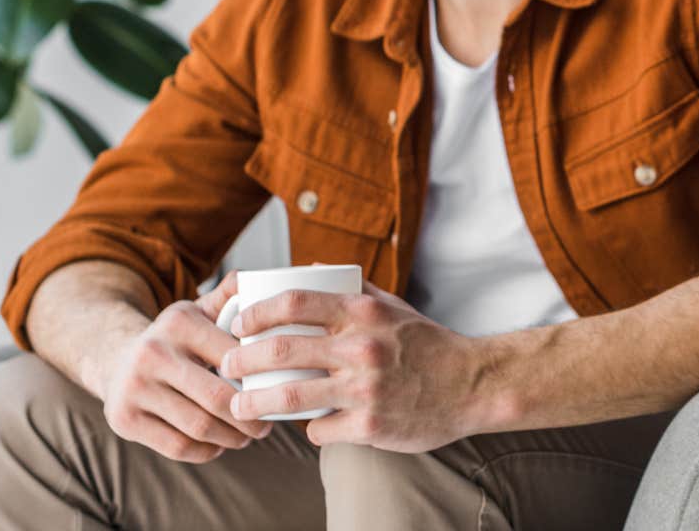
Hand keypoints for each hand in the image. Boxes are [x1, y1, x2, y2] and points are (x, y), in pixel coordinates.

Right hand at [98, 270, 271, 462]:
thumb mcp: (197, 311)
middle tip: (267, 425)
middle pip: (217, 397)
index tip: (279, 390)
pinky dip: (206, 451)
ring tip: (248, 436)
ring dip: (232, 438)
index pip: (233, 356)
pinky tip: (220, 445)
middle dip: (250, 417)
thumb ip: (228, 297)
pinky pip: (177, 446)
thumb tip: (254, 277)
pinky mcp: (123, 420)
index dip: (261, 378)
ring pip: (198, 426)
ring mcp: (134, 388)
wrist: (115, 359)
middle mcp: (152, 353)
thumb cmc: (174, 338)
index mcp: (178, 322)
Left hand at [222, 284, 497, 450]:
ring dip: (253, 404)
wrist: (473, 385)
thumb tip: (308, 268)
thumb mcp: (393, 307)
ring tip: (237, 406)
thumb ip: (353, 289)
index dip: (255, 312)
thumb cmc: (428, 344)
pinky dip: (310, 429)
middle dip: (239, 361)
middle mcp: (361, 348)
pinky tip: (312, 425)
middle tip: (225, 367)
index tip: (238, 323)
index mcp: (363, 313)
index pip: (293, 302)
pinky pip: (321, 430)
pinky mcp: (370, 427)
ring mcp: (365, 389)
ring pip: (289, 399)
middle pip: (279, 351)